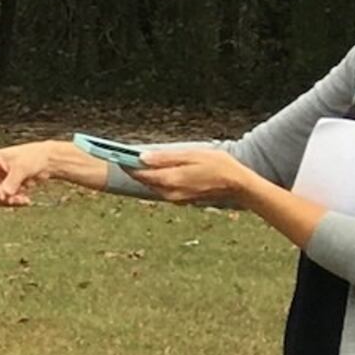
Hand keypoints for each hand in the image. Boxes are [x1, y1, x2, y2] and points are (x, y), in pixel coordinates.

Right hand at [0, 139, 96, 206]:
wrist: (45, 161)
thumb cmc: (32, 157)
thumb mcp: (22, 167)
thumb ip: (12, 181)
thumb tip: (5, 194)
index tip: (4, 196)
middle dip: (0, 197)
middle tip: (14, 201)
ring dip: (9, 201)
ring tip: (24, 200)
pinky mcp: (1, 190)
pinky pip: (3, 201)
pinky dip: (14, 202)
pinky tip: (25, 200)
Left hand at [129, 145, 263, 210]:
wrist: (238, 185)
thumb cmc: (219, 165)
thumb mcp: (192, 155)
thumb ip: (166, 158)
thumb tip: (142, 158)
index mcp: (170, 180)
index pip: (140, 173)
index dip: (127, 164)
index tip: (116, 156)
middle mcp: (169, 193)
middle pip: (144, 181)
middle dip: (133, 170)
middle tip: (123, 157)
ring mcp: (176, 198)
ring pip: (153, 186)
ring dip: (145, 175)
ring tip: (138, 162)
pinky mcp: (182, 199)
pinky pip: (163, 189)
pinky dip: (158, 180)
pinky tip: (158, 170)